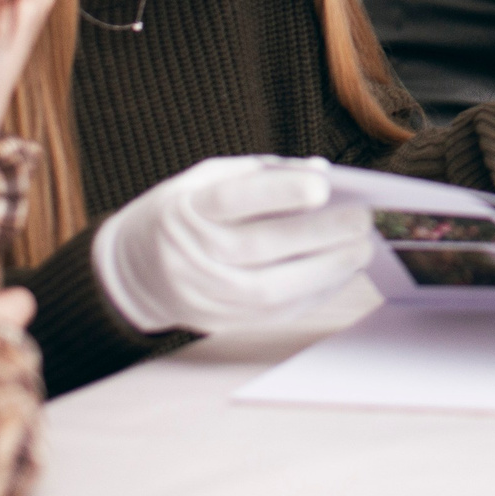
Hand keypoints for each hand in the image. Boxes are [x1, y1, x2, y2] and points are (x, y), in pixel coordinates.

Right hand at [93, 156, 372, 334]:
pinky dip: (316, 292)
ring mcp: (206, 296)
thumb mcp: (204, 178)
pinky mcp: (223, 323)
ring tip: (362, 248)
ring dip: (326, 269)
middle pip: (261, 247)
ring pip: (274, 288)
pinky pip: (278, 312)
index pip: (234, 201)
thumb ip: (262, 173)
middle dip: (319, 234)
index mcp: (187, 211)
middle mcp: (193, 257)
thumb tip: (321, 172)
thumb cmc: (181, 213)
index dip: (279, 193)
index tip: (324, 186)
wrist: (132, 272)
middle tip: (362, 220)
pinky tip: (341, 272)